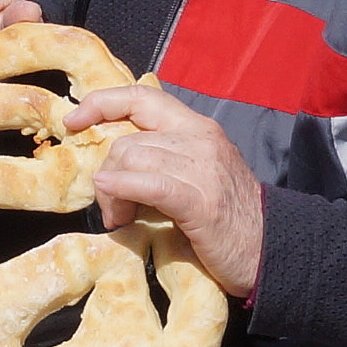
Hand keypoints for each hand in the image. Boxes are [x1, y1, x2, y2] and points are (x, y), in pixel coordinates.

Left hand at [64, 85, 263, 298]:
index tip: (74, 122)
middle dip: (106, 173)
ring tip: (121, 218)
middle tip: (112, 209)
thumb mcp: (196, 174)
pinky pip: (147, 184)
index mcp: (196, 127)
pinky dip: (121, 192)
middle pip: (126, 139)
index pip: (141, 97)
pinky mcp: (200, 199)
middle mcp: (199, 137)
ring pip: (130, 159)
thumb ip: (161, 158)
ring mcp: (202, 166)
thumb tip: (110, 163)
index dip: (100, 103)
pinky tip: (116, 209)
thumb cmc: (228, 218)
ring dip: (112, 193)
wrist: (272, 249)